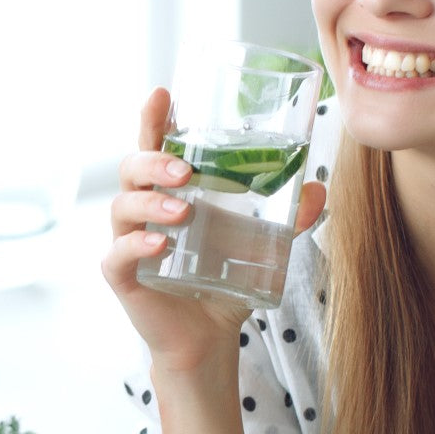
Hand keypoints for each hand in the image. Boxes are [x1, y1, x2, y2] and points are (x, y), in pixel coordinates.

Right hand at [102, 88, 326, 371]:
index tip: (163, 94)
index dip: (153, 118)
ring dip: (151, 202)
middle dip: (154, 161)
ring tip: (182, 211)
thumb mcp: (262, 247)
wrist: (209, 339)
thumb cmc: (225, 283)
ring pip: (122, 206)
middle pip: (131, 168)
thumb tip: (317, 189)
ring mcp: (128, 242)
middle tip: (185, 170)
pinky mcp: (123, 277)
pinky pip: (117, 254)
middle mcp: (143, 211)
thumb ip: (287, 219)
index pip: (154, 146)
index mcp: (170, 193)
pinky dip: (136, 246)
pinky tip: (158, 245)